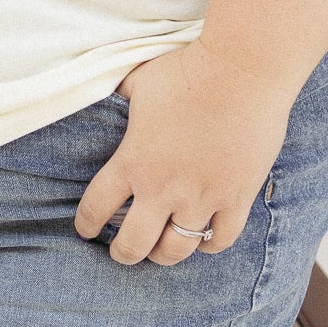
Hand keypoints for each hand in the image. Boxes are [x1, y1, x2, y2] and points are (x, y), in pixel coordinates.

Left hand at [74, 42, 295, 265]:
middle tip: (122, 252)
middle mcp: (163, 188)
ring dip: (164, 255)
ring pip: (177, 250)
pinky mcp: (238, 197)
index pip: (96, 208)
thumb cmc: (186, 71)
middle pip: (134, 245)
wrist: (241, 71)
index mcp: (132, 162)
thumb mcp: (136, 83)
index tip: (86, 231)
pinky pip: (221, 240)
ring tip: (160, 251)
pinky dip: (209, 244)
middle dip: (123, 253)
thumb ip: (118, 100)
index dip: (87, 225)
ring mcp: (202, 197)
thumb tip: (107, 98)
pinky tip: (202, 238)